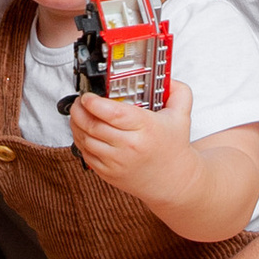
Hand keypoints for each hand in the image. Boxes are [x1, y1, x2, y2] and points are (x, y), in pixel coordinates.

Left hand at [66, 80, 191, 213]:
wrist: (174, 181)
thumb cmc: (173, 147)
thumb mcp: (182, 116)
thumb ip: (178, 91)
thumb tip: (168, 76)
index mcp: (146, 129)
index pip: (113, 113)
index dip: (94, 102)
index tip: (88, 95)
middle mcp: (130, 147)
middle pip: (93, 125)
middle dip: (79, 109)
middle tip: (80, 100)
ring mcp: (117, 162)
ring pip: (85, 140)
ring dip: (76, 124)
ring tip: (79, 113)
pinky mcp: (108, 173)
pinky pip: (85, 154)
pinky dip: (79, 139)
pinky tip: (83, 130)